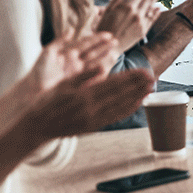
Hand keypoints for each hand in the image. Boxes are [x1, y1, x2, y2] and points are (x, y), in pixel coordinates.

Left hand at [27, 31, 117, 92]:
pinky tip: (106, 70)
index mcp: (69, 53)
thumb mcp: (48, 52)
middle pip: (93, 53)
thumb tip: (71, 29)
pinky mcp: (78, 84)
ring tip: (114, 54)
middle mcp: (76, 63)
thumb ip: (60, 41)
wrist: (33, 90)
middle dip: (104, 48)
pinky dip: (99, 75)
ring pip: (94, 64)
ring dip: (104, 59)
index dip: (97, 39)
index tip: (108, 34)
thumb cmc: (39, 71)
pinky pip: (91, 78)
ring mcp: (78, 74)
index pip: (86, 44)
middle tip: (116, 42)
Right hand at [27, 68, 154, 141]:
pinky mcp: (94, 126)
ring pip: (120, 106)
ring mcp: (94, 119)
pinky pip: (115, 117)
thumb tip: (101, 66)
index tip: (144, 71)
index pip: (113, 84)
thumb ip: (83, 76)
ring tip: (150, 89)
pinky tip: (137, 103)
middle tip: (153, 77)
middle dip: (138, 86)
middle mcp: (91, 108)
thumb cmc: (49, 102)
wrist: (39, 126)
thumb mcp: (62, 84)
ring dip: (137, 97)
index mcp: (84, 95)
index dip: (131, 77)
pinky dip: (127, 110)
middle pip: (121, 94)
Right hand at [95, 0, 161, 52]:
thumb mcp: (108, 9)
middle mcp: (136, 14)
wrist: (109, 45)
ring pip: (151, 8)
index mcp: (127, 7)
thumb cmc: (105, 27)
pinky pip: (152, 19)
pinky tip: (158, 8)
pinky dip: (156, 12)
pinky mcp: (143, 31)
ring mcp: (141, 23)